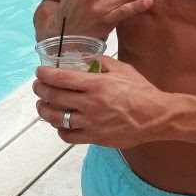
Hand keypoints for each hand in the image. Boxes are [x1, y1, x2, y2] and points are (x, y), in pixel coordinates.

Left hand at [33, 57, 162, 148]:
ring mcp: (91, 123)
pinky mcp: (94, 138)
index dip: (45, 74)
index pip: (61, 78)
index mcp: (97, 85)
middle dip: (40, 89)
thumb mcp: (122, 69)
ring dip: (44, 110)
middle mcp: (91, 104)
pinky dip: (60, 129)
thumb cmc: (141, 91)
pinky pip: (67, 136)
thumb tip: (81, 58)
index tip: (40, 71)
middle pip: (53, 97)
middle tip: (38, 85)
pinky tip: (61, 122)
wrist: (157, 117)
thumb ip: (99, 61)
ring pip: (56, 118)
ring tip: (43, 104)